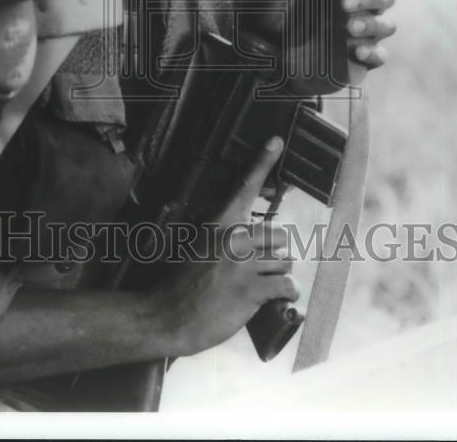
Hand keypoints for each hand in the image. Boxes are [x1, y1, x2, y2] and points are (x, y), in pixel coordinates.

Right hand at [157, 137, 298, 357]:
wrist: (169, 315)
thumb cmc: (182, 284)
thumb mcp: (199, 247)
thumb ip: (225, 237)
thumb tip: (254, 236)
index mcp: (220, 224)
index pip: (245, 187)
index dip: (262, 162)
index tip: (276, 141)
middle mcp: (234, 238)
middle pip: (280, 234)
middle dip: (274, 254)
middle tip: (257, 269)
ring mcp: (243, 264)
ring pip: (285, 261)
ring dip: (277, 275)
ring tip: (257, 285)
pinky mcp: (252, 289)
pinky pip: (287, 286)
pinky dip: (284, 294)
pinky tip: (270, 299)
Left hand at [309, 0, 396, 69]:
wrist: (302, 61)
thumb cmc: (306, 26)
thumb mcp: (303, 7)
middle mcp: (366, 8)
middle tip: (345, 4)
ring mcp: (371, 33)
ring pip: (388, 24)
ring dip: (370, 24)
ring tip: (350, 27)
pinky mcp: (370, 57)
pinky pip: (381, 54)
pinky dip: (372, 53)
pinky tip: (358, 52)